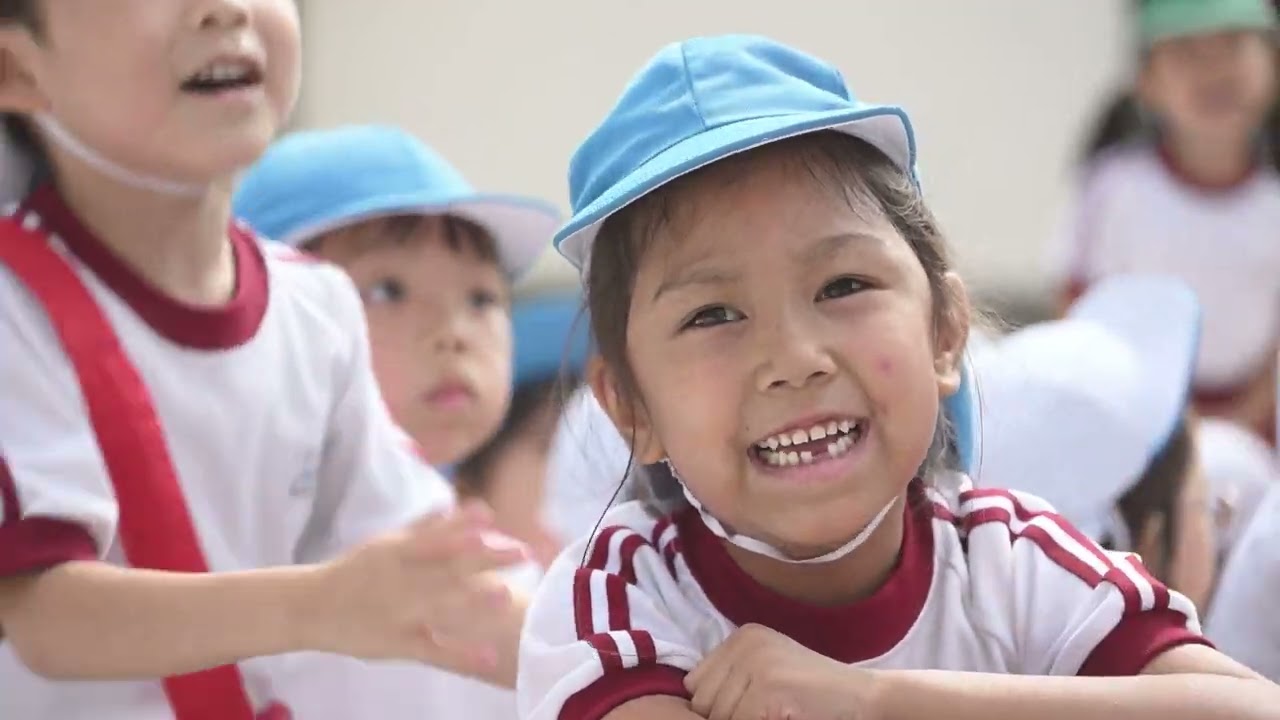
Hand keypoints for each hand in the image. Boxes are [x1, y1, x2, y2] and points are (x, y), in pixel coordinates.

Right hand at [302, 501, 529, 671]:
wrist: (310, 607)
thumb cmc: (354, 572)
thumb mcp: (385, 543)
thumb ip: (425, 527)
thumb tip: (459, 506)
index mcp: (397, 551)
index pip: (434, 536)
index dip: (461, 526)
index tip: (491, 516)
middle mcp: (400, 579)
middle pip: (446, 568)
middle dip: (485, 559)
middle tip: (522, 553)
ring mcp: (400, 612)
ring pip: (440, 606)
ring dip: (472, 601)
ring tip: (505, 597)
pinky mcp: (398, 642)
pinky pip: (434, 650)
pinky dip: (461, 654)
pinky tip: (489, 658)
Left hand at [685, 624, 880, 719]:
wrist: (862, 697)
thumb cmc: (812, 692)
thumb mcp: (767, 668)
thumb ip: (731, 677)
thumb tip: (689, 700)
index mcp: (742, 636)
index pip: (695, 682)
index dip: (715, 705)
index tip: (747, 707)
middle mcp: (745, 643)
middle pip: (702, 701)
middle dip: (726, 717)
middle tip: (764, 712)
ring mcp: (757, 664)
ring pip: (718, 717)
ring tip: (775, 713)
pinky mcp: (768, 687)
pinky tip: (782, 717)